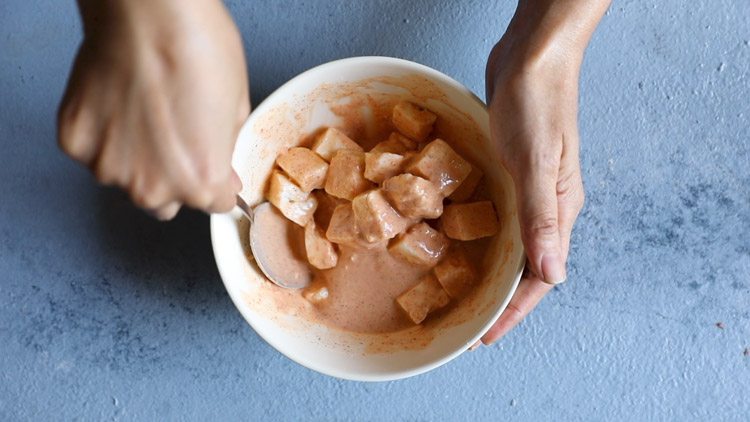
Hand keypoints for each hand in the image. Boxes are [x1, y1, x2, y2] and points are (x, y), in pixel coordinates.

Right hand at [58, 0, 248, 219]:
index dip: (217, 181)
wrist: (147, 14)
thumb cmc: (198, 48)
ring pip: (125, 180)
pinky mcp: (75, 142)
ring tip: (142, 112)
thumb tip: (221, 167)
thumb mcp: (237, 107)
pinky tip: (116, 103)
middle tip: (173, 136)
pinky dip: (102, 135)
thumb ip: (225, 150)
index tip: (212, 165)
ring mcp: (108, 166)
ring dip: (134, 158)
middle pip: (166, 203)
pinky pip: (93, 152)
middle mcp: (153, 187)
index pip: (215, 203)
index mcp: (201, 182)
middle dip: (173, 178)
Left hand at [477, 0, 609, 345]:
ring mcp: (530, 189)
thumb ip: (542, 219)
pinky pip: (500, 219)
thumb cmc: (536, 104)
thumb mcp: (534, 163)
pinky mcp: (513, 172)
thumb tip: (553, 276)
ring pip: (512, 245)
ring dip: (492, 272)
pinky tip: (463, 242)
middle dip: (502, 300)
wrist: (531, 58)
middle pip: (526, 268)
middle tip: (470, 324)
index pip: (540, 277)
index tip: (486, 336)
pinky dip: (484, 239)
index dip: (513, 311)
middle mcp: (547, 206)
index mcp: (560, 210)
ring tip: (465, 295)